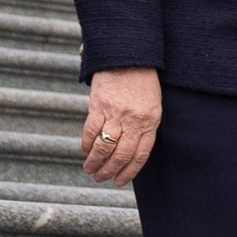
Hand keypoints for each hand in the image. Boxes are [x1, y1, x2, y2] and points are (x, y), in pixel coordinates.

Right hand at [82, 68, 162, 186]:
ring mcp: (116, 113)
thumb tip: (132, 147)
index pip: (140, 155)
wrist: (130, 54)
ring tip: (90, 170)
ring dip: (95, 162)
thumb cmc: (142, 80)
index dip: (129, 172)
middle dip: (109, 171)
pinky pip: (91, 130)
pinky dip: (87, 144)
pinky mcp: (100, 105)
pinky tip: (85, 151)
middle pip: (121, 155)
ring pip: (104, 146)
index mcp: (150, 121)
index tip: (119, 182)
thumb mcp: (151, 103)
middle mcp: (134, 120)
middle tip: (101, 178)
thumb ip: (143, 124)